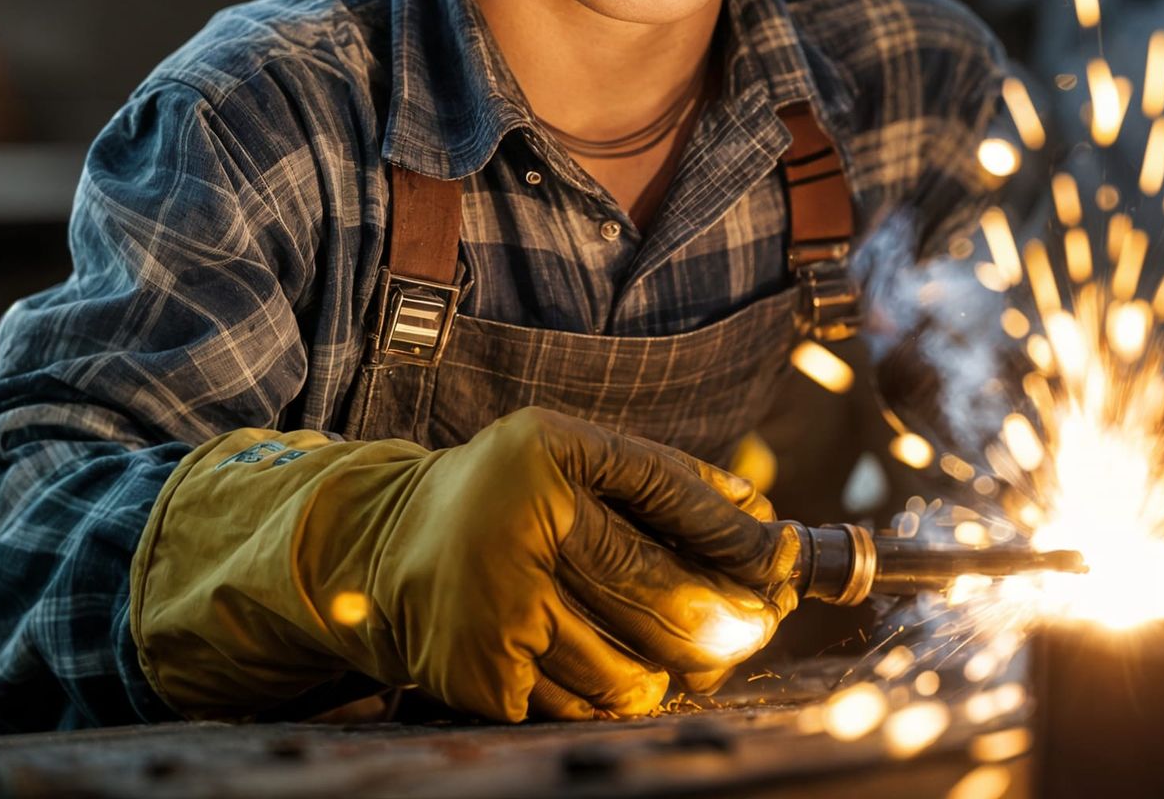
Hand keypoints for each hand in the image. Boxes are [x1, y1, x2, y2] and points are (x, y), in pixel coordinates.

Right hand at [131, 407, 798, 721]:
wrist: (378, 545)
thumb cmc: (503, 489)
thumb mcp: (574, 452)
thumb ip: (666, 481)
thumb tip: (763, 529)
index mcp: (541, 463)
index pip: (666, 509)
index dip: (737, 545)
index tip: (785, 565)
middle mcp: (513, 536)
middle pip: (659, 606)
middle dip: (724, 624)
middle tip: (749, 626)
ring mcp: (491, 617)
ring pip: (629, 675)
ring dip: (669, 671)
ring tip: (673, 649)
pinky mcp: (475, 683)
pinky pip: (581, 711)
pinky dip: (612, 697)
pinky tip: (610, 666)